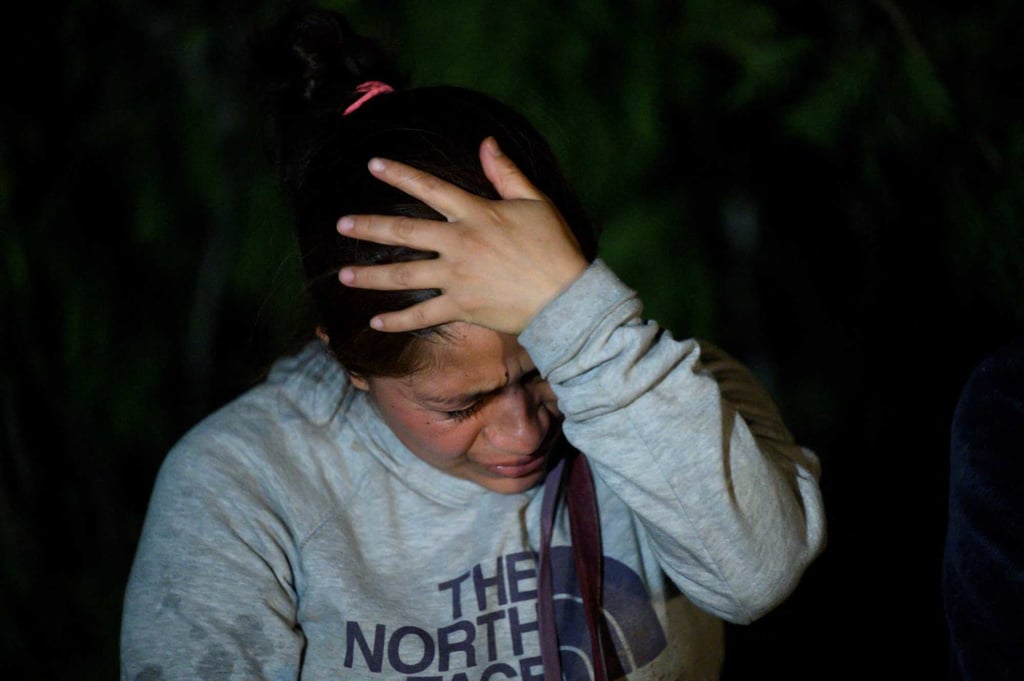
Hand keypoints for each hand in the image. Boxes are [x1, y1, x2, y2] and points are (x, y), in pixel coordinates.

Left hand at [337, 137, 588, 334]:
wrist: (566, 296)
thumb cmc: (554, 246)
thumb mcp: (535, 201)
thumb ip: (506, 172)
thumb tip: (486, 142)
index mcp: (476, 213)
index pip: (429, 187)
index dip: (399, 174)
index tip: (372, 165)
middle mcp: (459, 243)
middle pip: (404, 231)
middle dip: (369, 227)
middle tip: (341, 224)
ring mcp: (457, 277)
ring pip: (405, 275)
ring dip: (371, 276)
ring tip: (344, 275)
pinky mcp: (462, 307)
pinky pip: (422, 316)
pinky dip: (398, 320)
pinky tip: (376, 321)